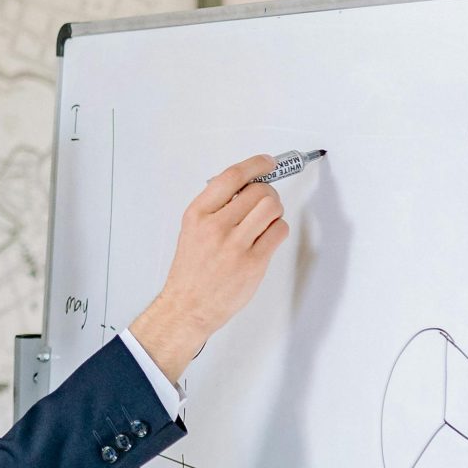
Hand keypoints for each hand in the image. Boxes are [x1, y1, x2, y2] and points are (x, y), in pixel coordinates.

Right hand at [128, 157, 288, 384]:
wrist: (188, 305)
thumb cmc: (192, 270)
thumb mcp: (192, 229)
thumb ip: (215, 206)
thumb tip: (245, 185)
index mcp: (198, 214)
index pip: (232, 177)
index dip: (255, 164)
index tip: (266, 162)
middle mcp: (216, 227)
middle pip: (259, 191)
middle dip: (268, 193)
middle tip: (264, 202)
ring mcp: (236, 245)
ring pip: (272, 208)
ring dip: (275, 211)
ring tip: (265, 221)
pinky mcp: (253, 262)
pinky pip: (279, 231)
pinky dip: (278, 230)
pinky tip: (266, 237)